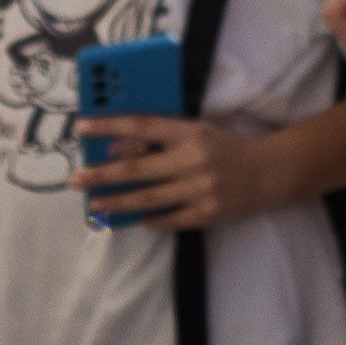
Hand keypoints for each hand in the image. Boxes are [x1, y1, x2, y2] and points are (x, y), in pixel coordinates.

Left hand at [73, 113, 269, 230]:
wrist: (270, 173)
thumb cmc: (227, 148)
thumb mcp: (199, 132)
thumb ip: (164, 137)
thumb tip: (119, 147)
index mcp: (191, 131)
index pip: (143, 125)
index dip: (110, 125)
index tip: (82, 127)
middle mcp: (194, 159)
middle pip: (137, 168)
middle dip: (102, 174)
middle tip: (75, 180)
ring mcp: (201, 188)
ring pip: (148, 198)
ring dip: (117, 202)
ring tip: (95, 204)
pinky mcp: (207, 213)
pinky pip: (170, 219)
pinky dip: (150, 219)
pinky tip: (133, 218)